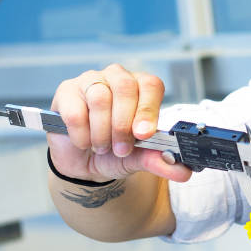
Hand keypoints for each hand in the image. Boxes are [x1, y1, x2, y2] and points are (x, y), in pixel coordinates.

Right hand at [48, 64, 191, 183]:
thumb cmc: (115, 151)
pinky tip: (85, 142)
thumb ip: (161, 161)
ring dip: (102, 131)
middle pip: (125, 88)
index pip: (151, 85)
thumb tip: (184, 172)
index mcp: (142, 87)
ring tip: (103, 147)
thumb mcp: (140, 158)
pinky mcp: (66, 92)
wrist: (84, 162)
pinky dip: (82, 134)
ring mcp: (91, 81)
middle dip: (123, 125)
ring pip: (100, 98)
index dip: (148, 110)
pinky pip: (75, 111)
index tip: (144, 134)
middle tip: (122, 149)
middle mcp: (118, 78)